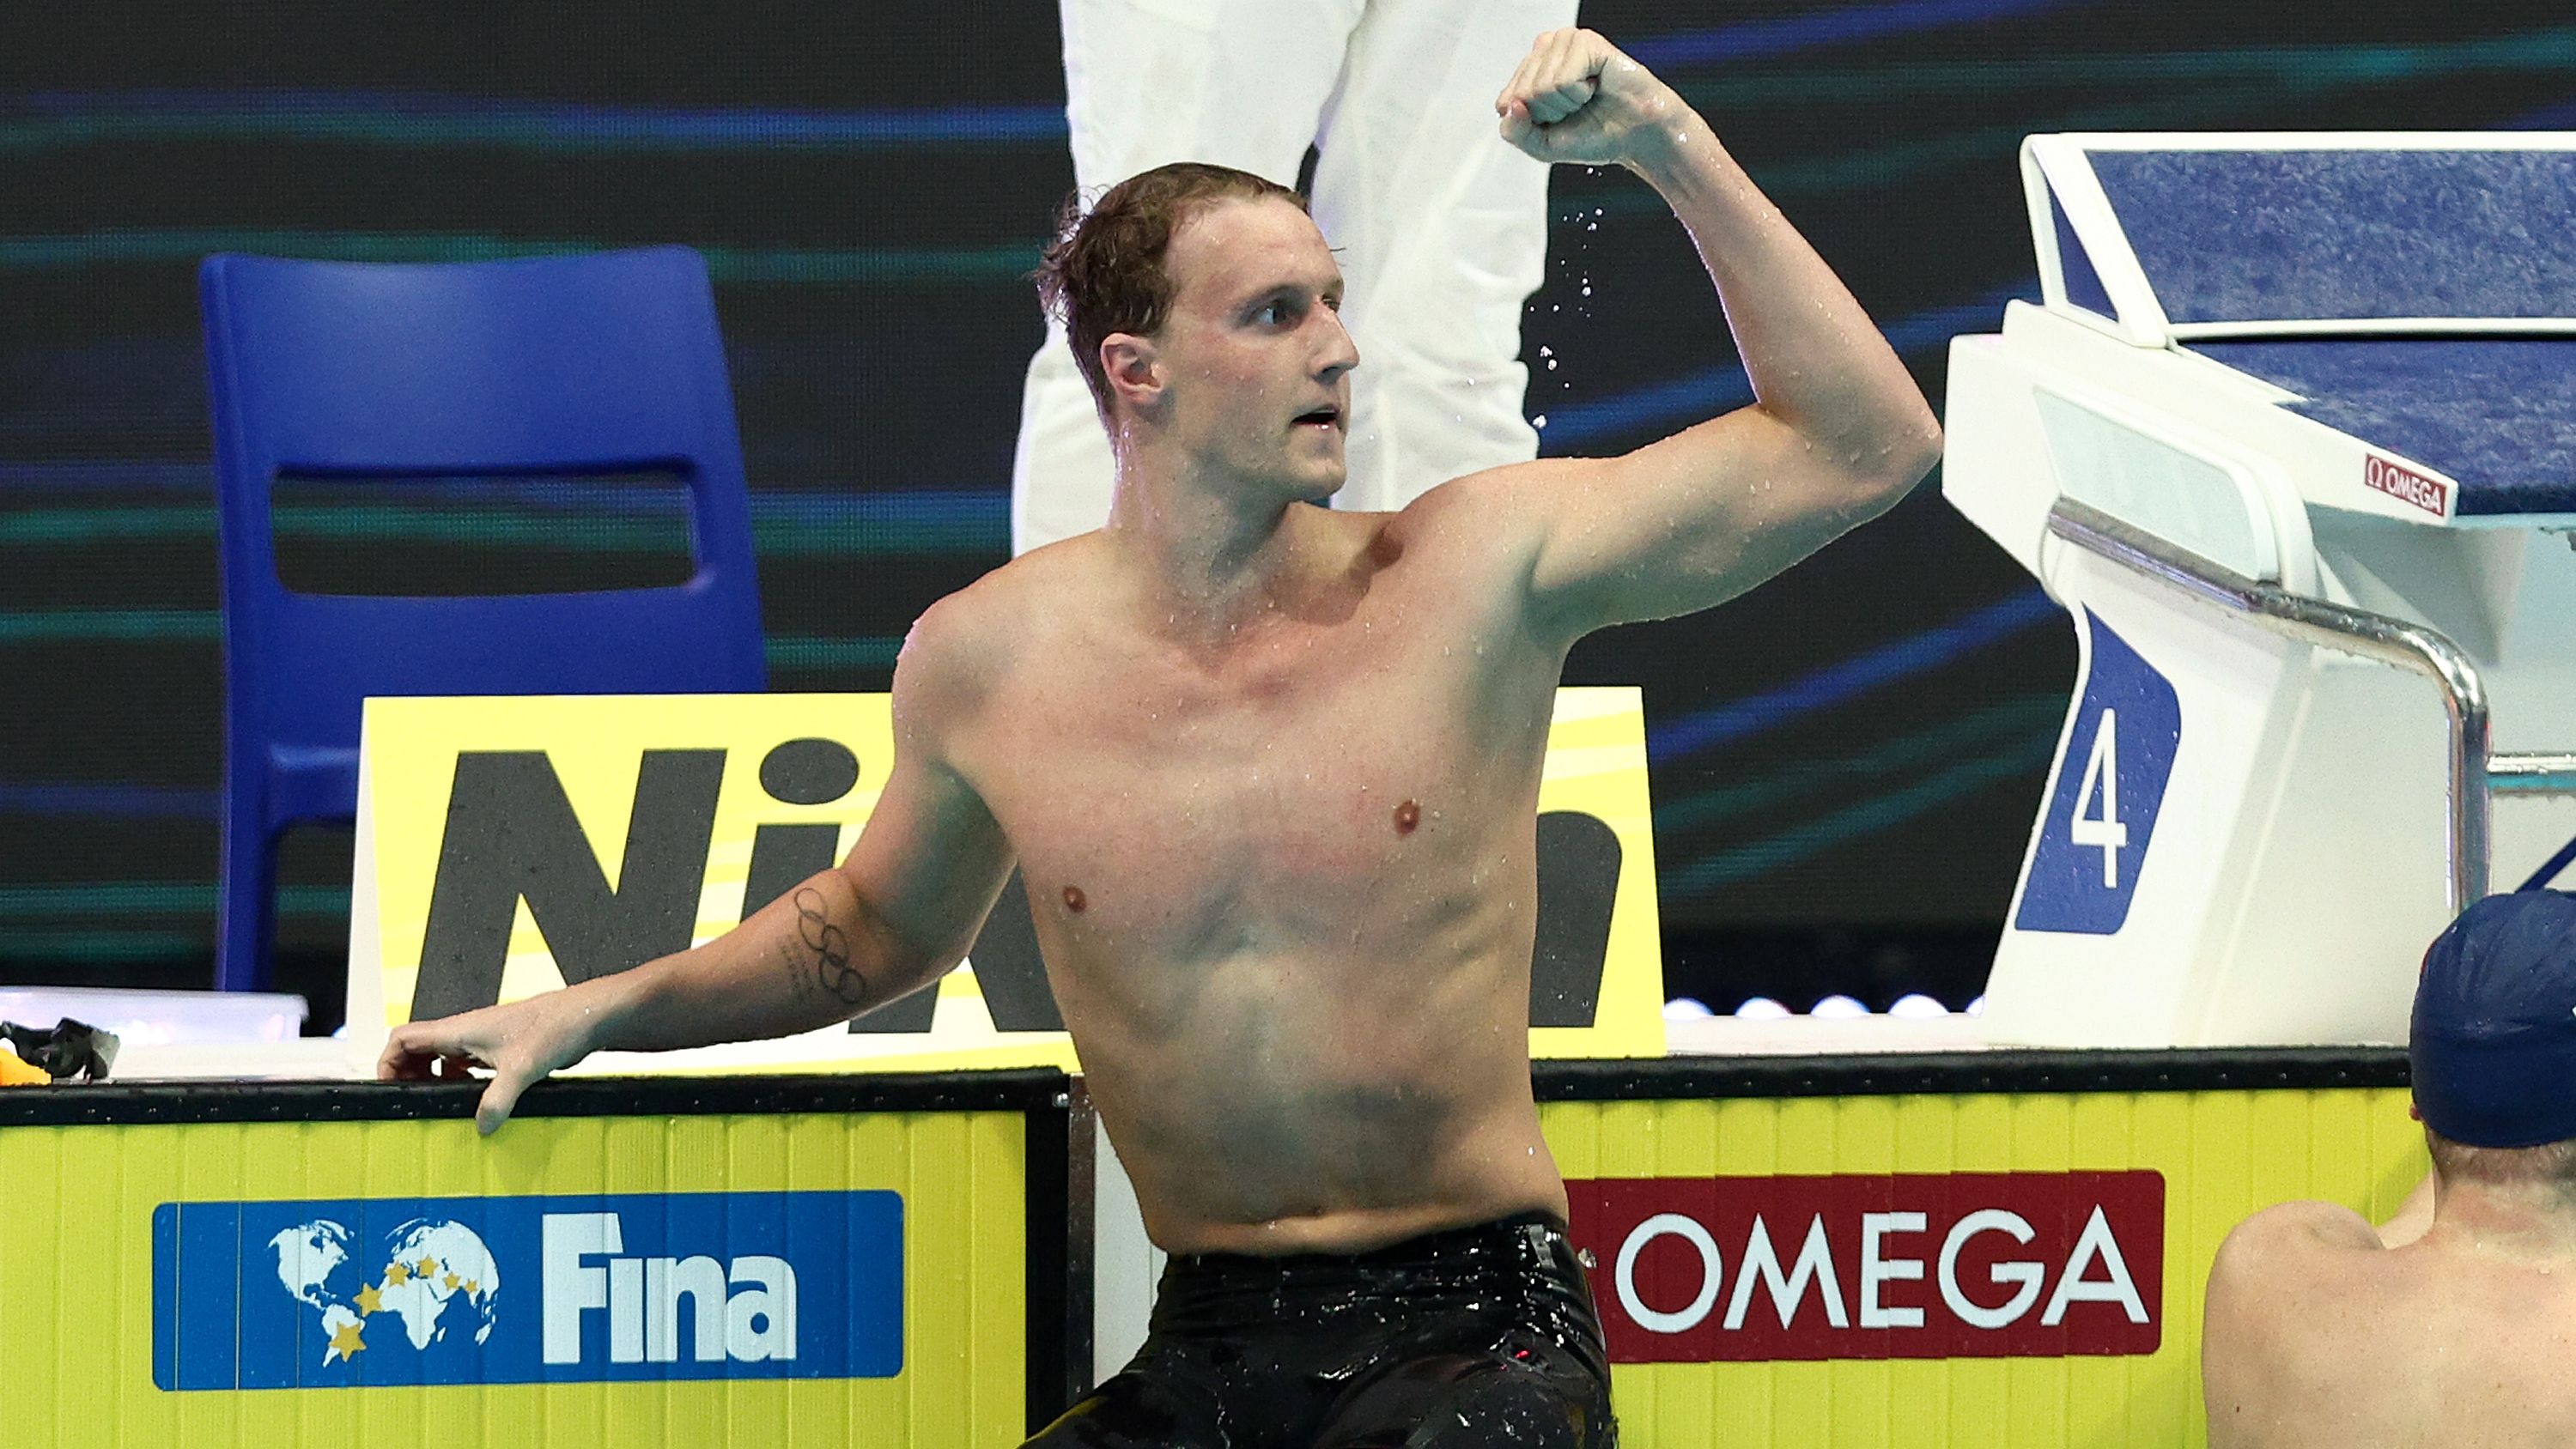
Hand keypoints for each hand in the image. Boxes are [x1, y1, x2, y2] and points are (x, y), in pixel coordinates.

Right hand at [378, 988, 601, 1135]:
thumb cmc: (555, 1026)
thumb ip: (498, 1100)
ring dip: (434, 1079)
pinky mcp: (501, 1049)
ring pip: (443, 1057)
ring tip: (439, 1103)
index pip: (403, 1037)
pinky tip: (473, 1099)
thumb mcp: (522, 1068)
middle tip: (414, 1101)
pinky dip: (460, 1081)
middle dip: (408, 1074)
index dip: (388, 1061)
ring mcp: (484, 1040)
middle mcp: (467, 1032)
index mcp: (460, 1029)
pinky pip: (467, 1065)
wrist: (586, 1015)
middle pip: (418, 1049)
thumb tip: (481, 1127)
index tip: (390, 1087)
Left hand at [1495, 28, 1683, 169]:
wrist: (1636, 136)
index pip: (1506, 101)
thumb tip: (1510, 106)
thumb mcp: (1542, 145)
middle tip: (1578, 109)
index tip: (1560, 120)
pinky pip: (1563, 80)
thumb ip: (1515, 132)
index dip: (1534, 123)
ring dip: (1568, 103)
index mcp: (1530, 71)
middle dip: (1551, 113)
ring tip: (1588, 97)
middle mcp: (1544, 51)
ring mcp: (1563, 42)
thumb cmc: (1594, 135)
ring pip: (1542, 87)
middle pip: (1523, 95)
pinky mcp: (1584, 41)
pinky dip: (1581, 93)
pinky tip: (1596, 86)